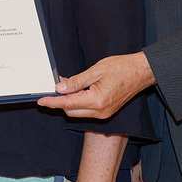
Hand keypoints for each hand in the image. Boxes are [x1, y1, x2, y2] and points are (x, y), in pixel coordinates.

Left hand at [37, 52, 154, 118]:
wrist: (141, 72)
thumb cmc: (121, 68)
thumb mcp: (95, 71)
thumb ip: (76, 81)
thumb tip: (60, 88)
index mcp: (97, 101)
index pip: (67, 104)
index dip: (52, 102)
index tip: (40, 101)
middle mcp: (100, 111)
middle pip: (71, 111)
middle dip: (60, 101)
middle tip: (54, 86)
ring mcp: (104, 113)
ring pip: (78, 112)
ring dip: (69, 102)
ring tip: (66, 85)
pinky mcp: (106, 111)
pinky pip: (86, 110)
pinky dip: (78, 102)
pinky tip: (76, 90)